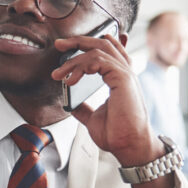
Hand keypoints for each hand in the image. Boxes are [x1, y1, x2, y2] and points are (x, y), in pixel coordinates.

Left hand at [50, 34, 153, 162]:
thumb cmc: (117, 135)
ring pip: (98, 50)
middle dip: (79, 40)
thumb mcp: (93, 118)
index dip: (88, 44)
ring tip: (58, 74)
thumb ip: (83, 108)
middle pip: (103, 43)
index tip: (67, 47)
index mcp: (120, 79)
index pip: (108, 51)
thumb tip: (70, 103)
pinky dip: (82, 66)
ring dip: (74, 59)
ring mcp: (125, 74)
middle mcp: (124, 73)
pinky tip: (71, 80)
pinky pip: (99, 60)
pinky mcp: (123, 79)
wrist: (128, 146)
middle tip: (59, 44)